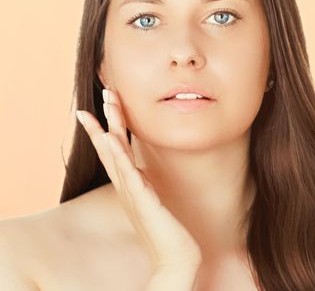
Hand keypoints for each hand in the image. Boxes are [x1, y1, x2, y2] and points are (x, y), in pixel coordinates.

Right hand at [75, 88, 201, 270]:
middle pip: (111, 146)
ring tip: (105, 105)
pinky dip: (118, 156)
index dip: (108, 126)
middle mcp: (126, 185)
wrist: (175, 256)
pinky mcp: (142, 201)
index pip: (115, 149)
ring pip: (115, 155)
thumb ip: (145, 183)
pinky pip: (128, 174)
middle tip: (105, 92)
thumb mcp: (152, 198)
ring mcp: (132, 192)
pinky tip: (111, 139)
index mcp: (130, 183)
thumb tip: (143, 169)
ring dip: (109, 128)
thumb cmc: (164, 228)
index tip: (105, 105)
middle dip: (108, 118)